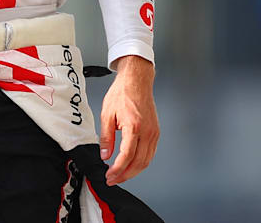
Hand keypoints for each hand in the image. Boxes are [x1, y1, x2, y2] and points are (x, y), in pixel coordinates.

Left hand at [99, 55, 158, 184]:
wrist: (136, 81)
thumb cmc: (122, 93)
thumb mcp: (107, 114)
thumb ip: (106, 137)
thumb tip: (104, 154)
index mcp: (134, 126)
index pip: (127, 156)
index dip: (117, 169)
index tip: (109, 175)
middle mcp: (147, 132)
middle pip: (139, 163)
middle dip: (125, 175)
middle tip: (113, 179)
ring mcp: (154, 133)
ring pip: (147, 160)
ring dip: (134, 171)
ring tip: (120, 175)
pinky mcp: (156, 132)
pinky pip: (150, 153)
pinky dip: (141, 162)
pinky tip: (131, 165)